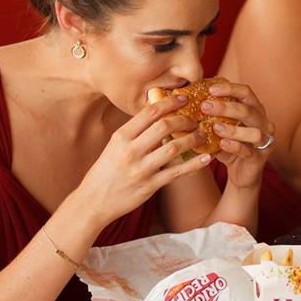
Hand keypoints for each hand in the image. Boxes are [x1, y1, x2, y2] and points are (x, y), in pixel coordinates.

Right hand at [75, 94, 214, 226]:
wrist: (93, 201)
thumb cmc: (106, 171)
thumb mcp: (115, 146)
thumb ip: (135, 132)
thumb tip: (157, 114)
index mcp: (121, 136)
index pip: (150, 112)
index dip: (170, 102)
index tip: (183, 98)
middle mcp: (131, 150)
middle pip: (164, 126)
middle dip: (185, 120)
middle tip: (195, 119)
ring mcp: (141, 169)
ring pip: (174, 148)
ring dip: (193, 139)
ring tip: (202, 136)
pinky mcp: (149, 186)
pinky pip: (177, 173)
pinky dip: (194, 164)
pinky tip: (206, 158)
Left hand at [199, 81, 273, 189]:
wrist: (240, 173)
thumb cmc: (228, 145)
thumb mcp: (219, 128)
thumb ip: (209, 115)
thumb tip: (183, 102)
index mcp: (254, 109)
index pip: (246, 92)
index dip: (230, 88)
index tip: (211, 89)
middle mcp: (263, 123)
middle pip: (248, 110)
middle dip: (226, 107)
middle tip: (205, 107)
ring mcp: (265, 141)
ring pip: (254, 132)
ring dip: (233, 129)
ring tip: (215, 128)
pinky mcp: (260, 158)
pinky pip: (249, 151)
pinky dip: (235, 146)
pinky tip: (221, 144)